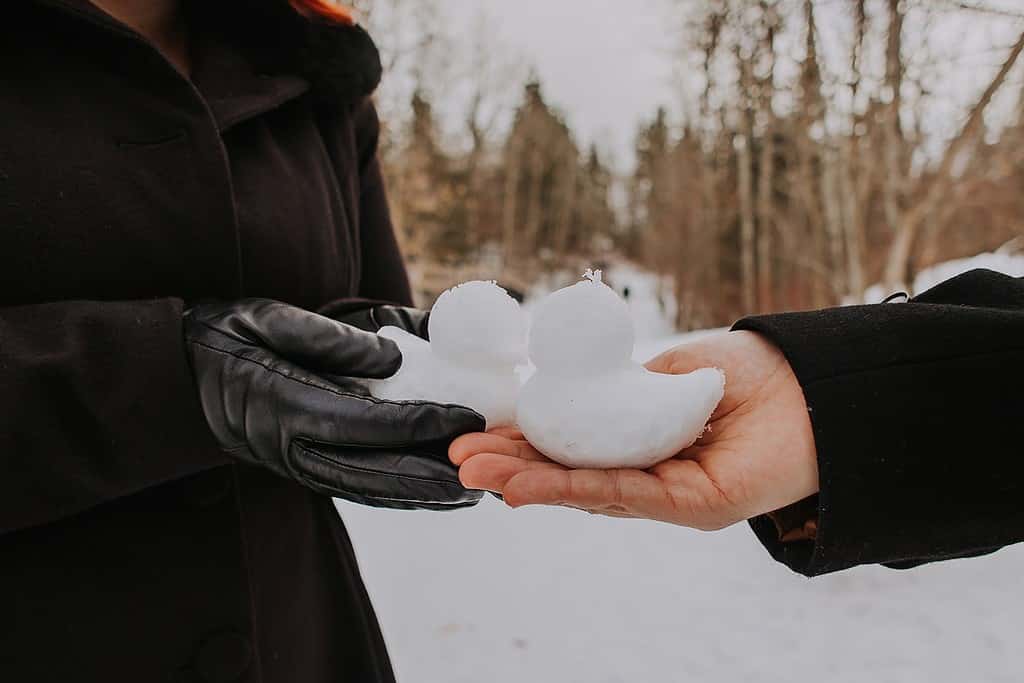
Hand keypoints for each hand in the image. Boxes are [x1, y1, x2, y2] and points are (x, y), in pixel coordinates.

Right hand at [185, 299, 484, 509]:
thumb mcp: (269, 318)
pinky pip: (356, 490)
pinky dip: (397, 494)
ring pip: (368, 490)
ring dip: (421, 494)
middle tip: (485, 473)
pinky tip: (432, 492)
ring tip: (471, 492)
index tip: (469, 415)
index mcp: (284, 405)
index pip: (366, 422)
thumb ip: (328, 337)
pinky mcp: (302, 470)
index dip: (422, 422)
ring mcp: (295, 465)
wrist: (182, 374)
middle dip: (434, 476)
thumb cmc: (232, 336)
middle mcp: (291, 447)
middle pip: (374, 472)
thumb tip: (393, 359)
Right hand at [450, 331, 817, 529]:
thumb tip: (566, 395)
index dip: (526, 440)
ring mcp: (673, 495)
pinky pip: (627, 494)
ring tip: (478, 476)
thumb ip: (620, 390)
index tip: (479, 431)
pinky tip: (528, 486)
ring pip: (589, 489)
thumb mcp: (664, 371)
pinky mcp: (697, 507)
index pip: (575, 445)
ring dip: (530, 482)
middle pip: (573, 472)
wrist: (817, 380)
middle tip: (460, 460)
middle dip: (514, 466)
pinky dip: (573, 488)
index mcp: (643, 439)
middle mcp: (654, 472)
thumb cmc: (746, 371)